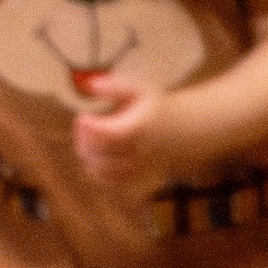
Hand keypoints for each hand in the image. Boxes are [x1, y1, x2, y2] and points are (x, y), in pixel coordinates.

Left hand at [70, 72, 233, 192]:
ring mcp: (138, 168)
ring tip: (88, 141)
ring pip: (101, 170)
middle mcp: (138, 151)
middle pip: (99, 153)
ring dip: (88, 156)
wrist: (184, 131)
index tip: (82, 117)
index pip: (105, 134)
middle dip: (83, 140)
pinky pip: (111, 182)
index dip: (87, 127)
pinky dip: (97, 172)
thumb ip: (115, 86)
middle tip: (83, 128)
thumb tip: (90, 85)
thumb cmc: (157, 108)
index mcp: (138, 128)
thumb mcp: (140, 90)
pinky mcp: (136, 178)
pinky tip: (95, 158)